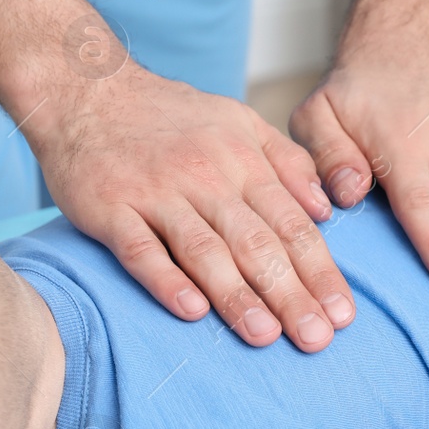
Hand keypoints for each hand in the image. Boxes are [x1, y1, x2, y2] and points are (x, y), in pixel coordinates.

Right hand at [28, 65, 354, 351]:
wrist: (86, 89)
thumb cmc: (168, 115)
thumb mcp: (238, 120)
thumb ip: (286, 161)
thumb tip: (326, 208)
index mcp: (242, 161)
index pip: (292, 225)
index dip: (320, 271)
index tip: (342, 314)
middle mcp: (205, 178)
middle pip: (256, 244)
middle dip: (290, 294)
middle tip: (316, 339)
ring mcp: (156, 193)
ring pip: (204, 251)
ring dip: (237, 295)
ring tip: (265, 336)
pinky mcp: (111, 208)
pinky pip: (140, 249)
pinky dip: (165, 280)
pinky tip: (190, 311)